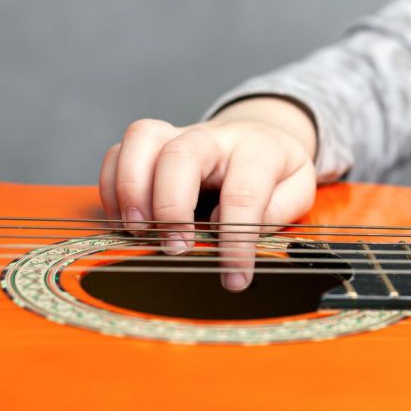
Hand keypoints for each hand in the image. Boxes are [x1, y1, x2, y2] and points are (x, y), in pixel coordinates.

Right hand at [99, 97, 317, 291]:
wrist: (259, 132)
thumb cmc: (275, 170)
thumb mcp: (299, 189)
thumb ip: (276, 210)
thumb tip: (234, 232)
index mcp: (257, 150)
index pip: (243, 192)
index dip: (236, 240)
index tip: (234, 278)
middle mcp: (212, 137)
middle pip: (182, 153)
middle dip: (172, 204)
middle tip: (176, 247)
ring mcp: (176, 135)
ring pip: (141, 139)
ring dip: (131, 188)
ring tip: (139, 232)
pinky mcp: (149, 146)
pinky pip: (117, 154)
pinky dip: (111, 188)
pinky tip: (125, 222)